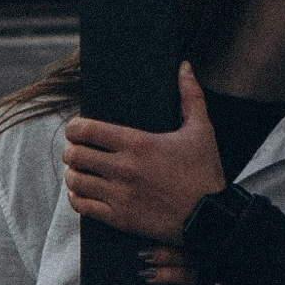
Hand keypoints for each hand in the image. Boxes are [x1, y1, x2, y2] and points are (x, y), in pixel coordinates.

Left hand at [63, 61, 226, 240]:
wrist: (212, 217)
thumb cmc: (205, 173)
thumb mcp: (202, 131)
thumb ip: (191, 96)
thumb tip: (185, 66)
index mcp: (138, 143)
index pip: (86, 130)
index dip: (74, 128)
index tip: (76, 130)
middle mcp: (124, 168)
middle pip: (75, 154)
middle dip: (72, 150)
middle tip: (77, 150)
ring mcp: (120, 195)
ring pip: (75, 181)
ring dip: (74, 174)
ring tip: (80, 171)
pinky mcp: (120, 218)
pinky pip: (83, 206)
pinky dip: (77, 198)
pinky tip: (84, 193)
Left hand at [143, 243, 244, 284]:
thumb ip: (153, 277)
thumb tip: (128, 263)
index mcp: (192, 267)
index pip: (182, 249)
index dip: (164, 246)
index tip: (143, 249)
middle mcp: (203, 277)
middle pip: (190, 257)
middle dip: (167, 255)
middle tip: (144, 257)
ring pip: (195, 277)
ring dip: (172, 274)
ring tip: (148, 276)